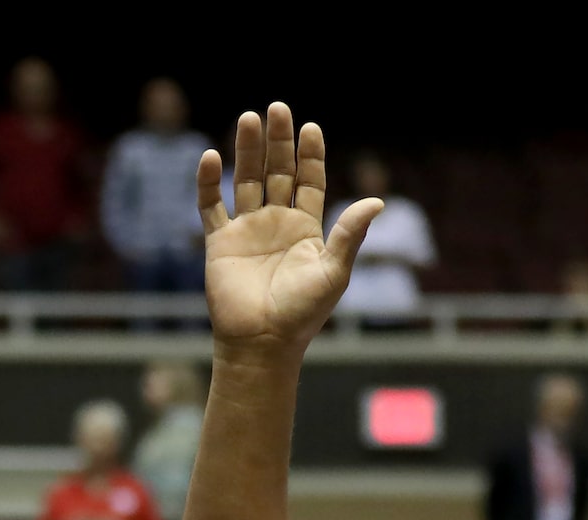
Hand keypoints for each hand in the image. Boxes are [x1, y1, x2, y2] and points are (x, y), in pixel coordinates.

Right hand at [196, 102, 376, 355]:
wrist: (262, 343)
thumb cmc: (302, 314)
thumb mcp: (334, 272)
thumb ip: (351, 234)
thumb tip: (378, 202)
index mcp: (307, 229)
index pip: (309, 181)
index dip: (310, 155)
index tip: (311, 129)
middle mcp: (277, 224)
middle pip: (278, 172)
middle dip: (279, 142)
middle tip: (278, 108)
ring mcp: (247, 231)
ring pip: (247, 180)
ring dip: (247, 150)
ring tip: (249, 118)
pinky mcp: (220, 243)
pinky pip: (211, 206)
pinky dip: (209, 183)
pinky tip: (212, 158)